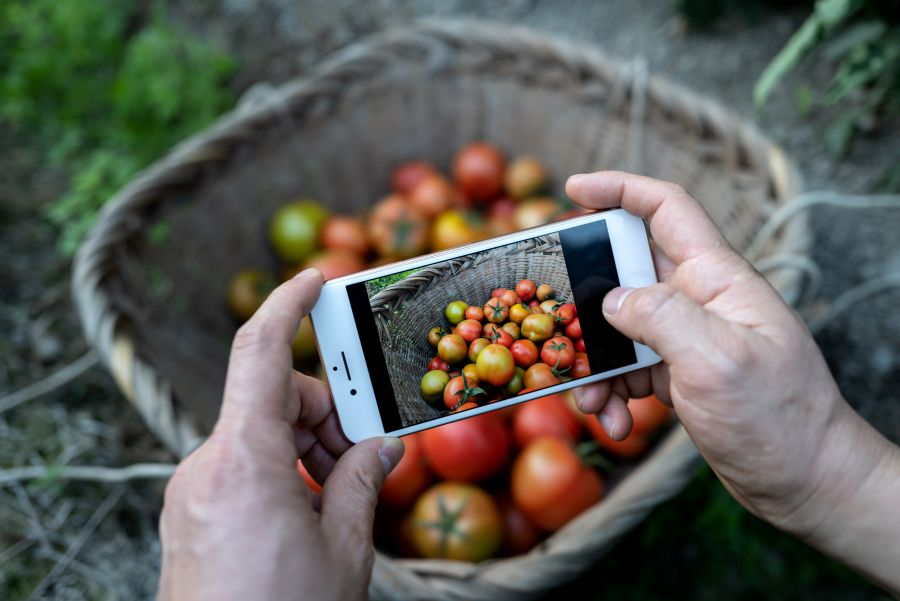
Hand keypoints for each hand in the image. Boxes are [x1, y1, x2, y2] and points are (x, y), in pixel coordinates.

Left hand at [158, 269, 403, 600]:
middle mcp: (206, 465)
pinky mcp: (191, 509)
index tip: (316, 280)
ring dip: (307, 448)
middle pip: (273, 399)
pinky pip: (242, 464)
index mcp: (243, 461)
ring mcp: (193, 488)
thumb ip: (362, 479)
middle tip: (364, 454)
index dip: (288, 305)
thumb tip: (383, 444)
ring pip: (259, 433)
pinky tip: (308, 511)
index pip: (260, 352)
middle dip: (326, 414)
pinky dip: (282, 470)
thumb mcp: (342, 547)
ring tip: (338, 499)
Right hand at [565, 172, 899, 591]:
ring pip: (619, 327)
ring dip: (596, 359)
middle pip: (627, 270)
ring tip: (591, 398)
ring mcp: (687, 338)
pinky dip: (612, 392)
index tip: (573, 188)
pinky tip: (614, 421)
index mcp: (716, 278)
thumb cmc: (778, 419)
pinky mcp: (678, 373)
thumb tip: (611, 299)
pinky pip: (628, 368)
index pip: (667, 209)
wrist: (806, 481)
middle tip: (554, 318)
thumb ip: (662, 317)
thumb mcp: (716, 360)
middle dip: (586, 295)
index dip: (619, 189)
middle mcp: (699, 300)